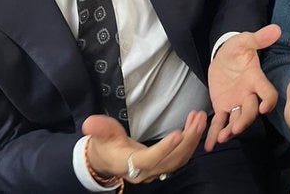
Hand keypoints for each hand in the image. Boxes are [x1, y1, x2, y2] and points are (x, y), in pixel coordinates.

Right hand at [83, 111, 206, 182]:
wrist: (107, 160)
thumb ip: (99, 128)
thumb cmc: (104, 146)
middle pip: (171, 160)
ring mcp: (156, 170)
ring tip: (200, 117)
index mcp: (130, 164)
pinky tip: (194, 124)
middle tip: (198, 119)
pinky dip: (190, 141)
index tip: (178, 133)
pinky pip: (180, 157)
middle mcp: (146, 171)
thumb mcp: (99, 135)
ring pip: (179, 159)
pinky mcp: (163, 165)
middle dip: (188, 140)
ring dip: (193, 139)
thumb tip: (89, 123)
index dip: (164, 148)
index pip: (150, 159)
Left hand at [206, 24, 280, 150]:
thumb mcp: (244, 40)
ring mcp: (236, 103)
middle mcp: (248, 94)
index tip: (264, 107)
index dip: (268, 100)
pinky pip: (220, 122)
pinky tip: (208, 145)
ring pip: (237, 119)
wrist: (223, 55)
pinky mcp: (223, 107)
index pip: (267, 92)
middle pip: (250, 111)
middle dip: (245, 120)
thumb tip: (276, 29)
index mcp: (255, 79)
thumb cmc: (237, 49)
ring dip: (231, 130)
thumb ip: (259, 38)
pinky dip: (214, 134)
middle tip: (236, 127)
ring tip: (223, 137)